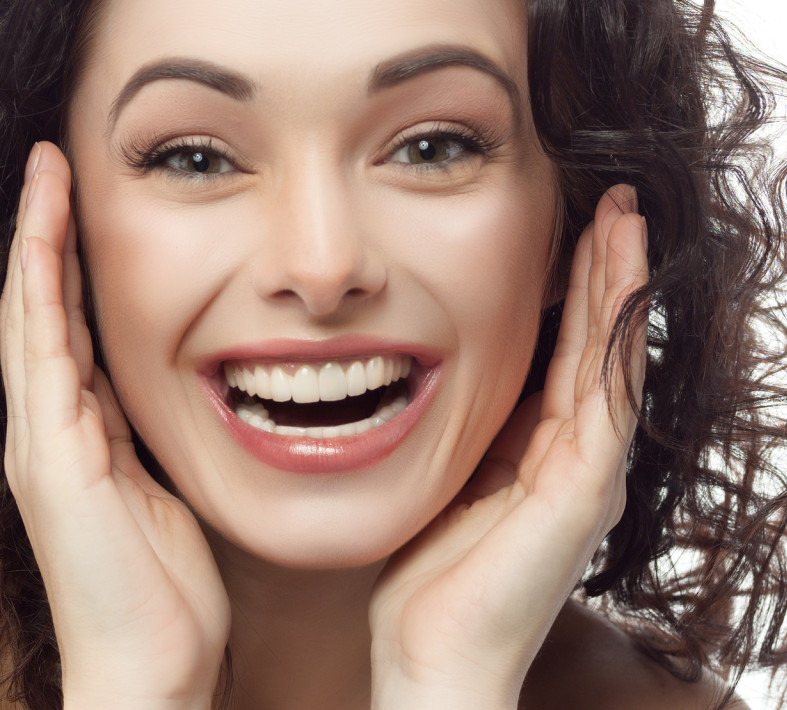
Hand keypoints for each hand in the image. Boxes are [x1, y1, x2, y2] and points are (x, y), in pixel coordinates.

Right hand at [0, 143, 229, 709]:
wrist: (150, 661)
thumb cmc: (166, 586)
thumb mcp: (164, 490)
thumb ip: (148, 439)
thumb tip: (163, 393)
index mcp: (80, 433)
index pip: (68, 327)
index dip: (69, 262)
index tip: (84, 200)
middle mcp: (48, 429)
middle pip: (38, 309)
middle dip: (44, 233)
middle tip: (54, 162)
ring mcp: (41, 442)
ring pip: (29, 321)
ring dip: (35, 245)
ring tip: (44, 176)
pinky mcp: (52, 460)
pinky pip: (42, 359)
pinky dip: (38, 298)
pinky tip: (41, 246)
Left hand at [369, 185, 647, 708]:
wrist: (434, 660)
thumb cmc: (431, 581)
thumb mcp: (449, 477)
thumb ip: (469, 426)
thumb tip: (447, 369)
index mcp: (547, 455)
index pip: (569, 354)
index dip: (577, 288)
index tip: (575, 225)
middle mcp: (582, 458)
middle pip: (602, 345)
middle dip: (608, 269)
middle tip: (616, 199)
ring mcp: (592, 473)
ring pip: (614, 357)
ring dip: (620, 283)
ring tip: (625, 215)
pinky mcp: (587, 489)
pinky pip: (608, 393)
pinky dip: (615, 330)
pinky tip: (619, 274)